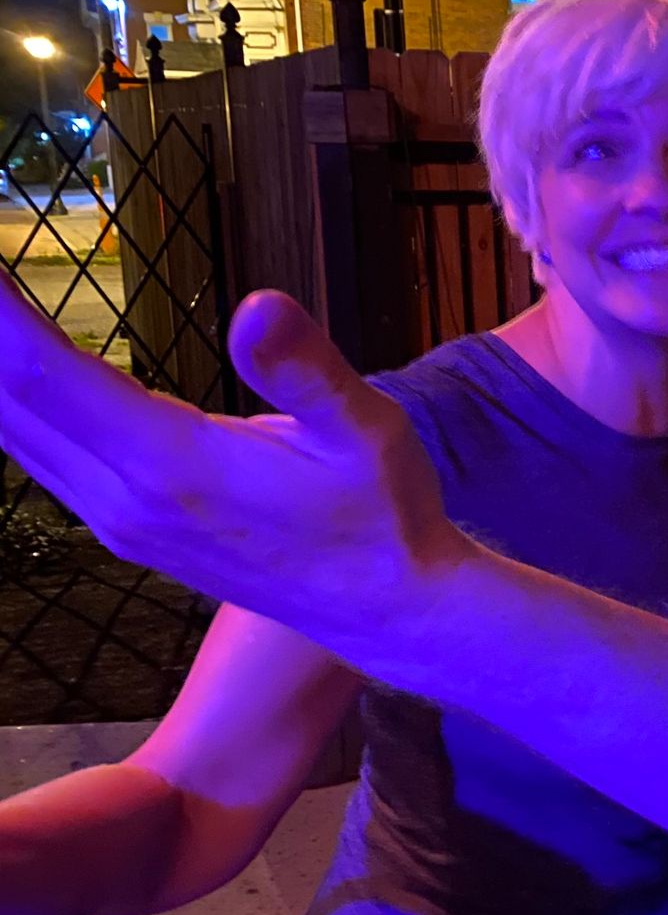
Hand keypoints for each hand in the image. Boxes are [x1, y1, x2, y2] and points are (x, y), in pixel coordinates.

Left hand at [0, 274, 469, 664]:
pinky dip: (13, 398)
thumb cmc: (382, 514)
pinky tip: (15, 365)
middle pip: (5, 399)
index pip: (40, 372)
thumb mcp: (368, 432)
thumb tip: (258, 304)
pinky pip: (39, 453)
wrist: (383, 609)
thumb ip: (307, 369)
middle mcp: (124, 498)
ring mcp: (118, 519)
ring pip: (12, 431)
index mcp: (171, 465)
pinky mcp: (126, 527)